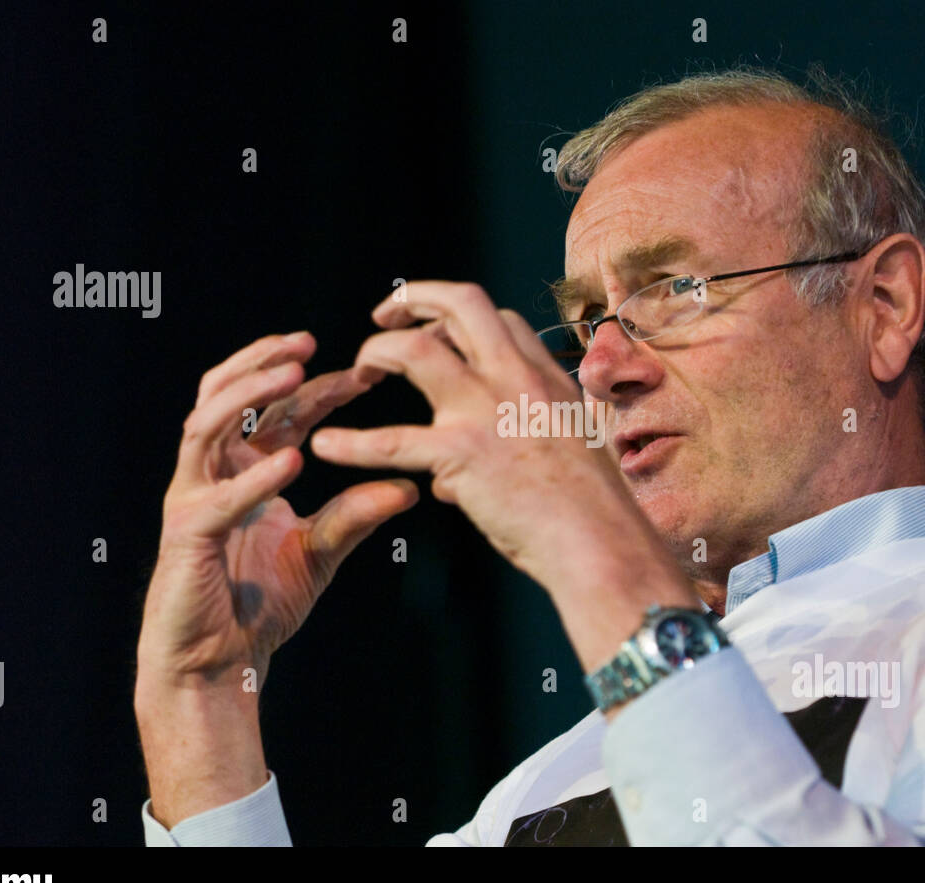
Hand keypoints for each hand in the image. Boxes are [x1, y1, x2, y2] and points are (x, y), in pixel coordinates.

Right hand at [137, 331, 417, 693]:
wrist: (220, 664)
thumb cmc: (259, 606)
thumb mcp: (321, 551)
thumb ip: (356, 516)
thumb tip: (409, 488)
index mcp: (243, 470)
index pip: (277, 410)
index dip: (317, 384)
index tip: (365, 372)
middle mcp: (211, 473)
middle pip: (225, 394)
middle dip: (264, 361)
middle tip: (308, 341)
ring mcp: (192, 498)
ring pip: (205, 424)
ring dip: (249, 394)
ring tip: (291, 374)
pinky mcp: (185, 534)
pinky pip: (218, 497)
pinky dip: (254, 477)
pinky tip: (292, 460)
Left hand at [309, 284, 697, 671]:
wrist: (598, 541)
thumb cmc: (591, 511)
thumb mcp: (569, 455)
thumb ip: (510, 452)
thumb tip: (449, 480)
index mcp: (546, 378)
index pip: (500, 320)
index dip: (461, 321)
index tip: (441, 336)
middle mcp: (517, 380)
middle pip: (462, 304)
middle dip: (416, 298)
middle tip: (387, 316)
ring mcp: (487, 411)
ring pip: (416, 352)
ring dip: (378, 352)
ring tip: (358, 371)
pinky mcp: (462, 453)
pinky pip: (392, 442)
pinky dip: (351, 444)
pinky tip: (325, 446)